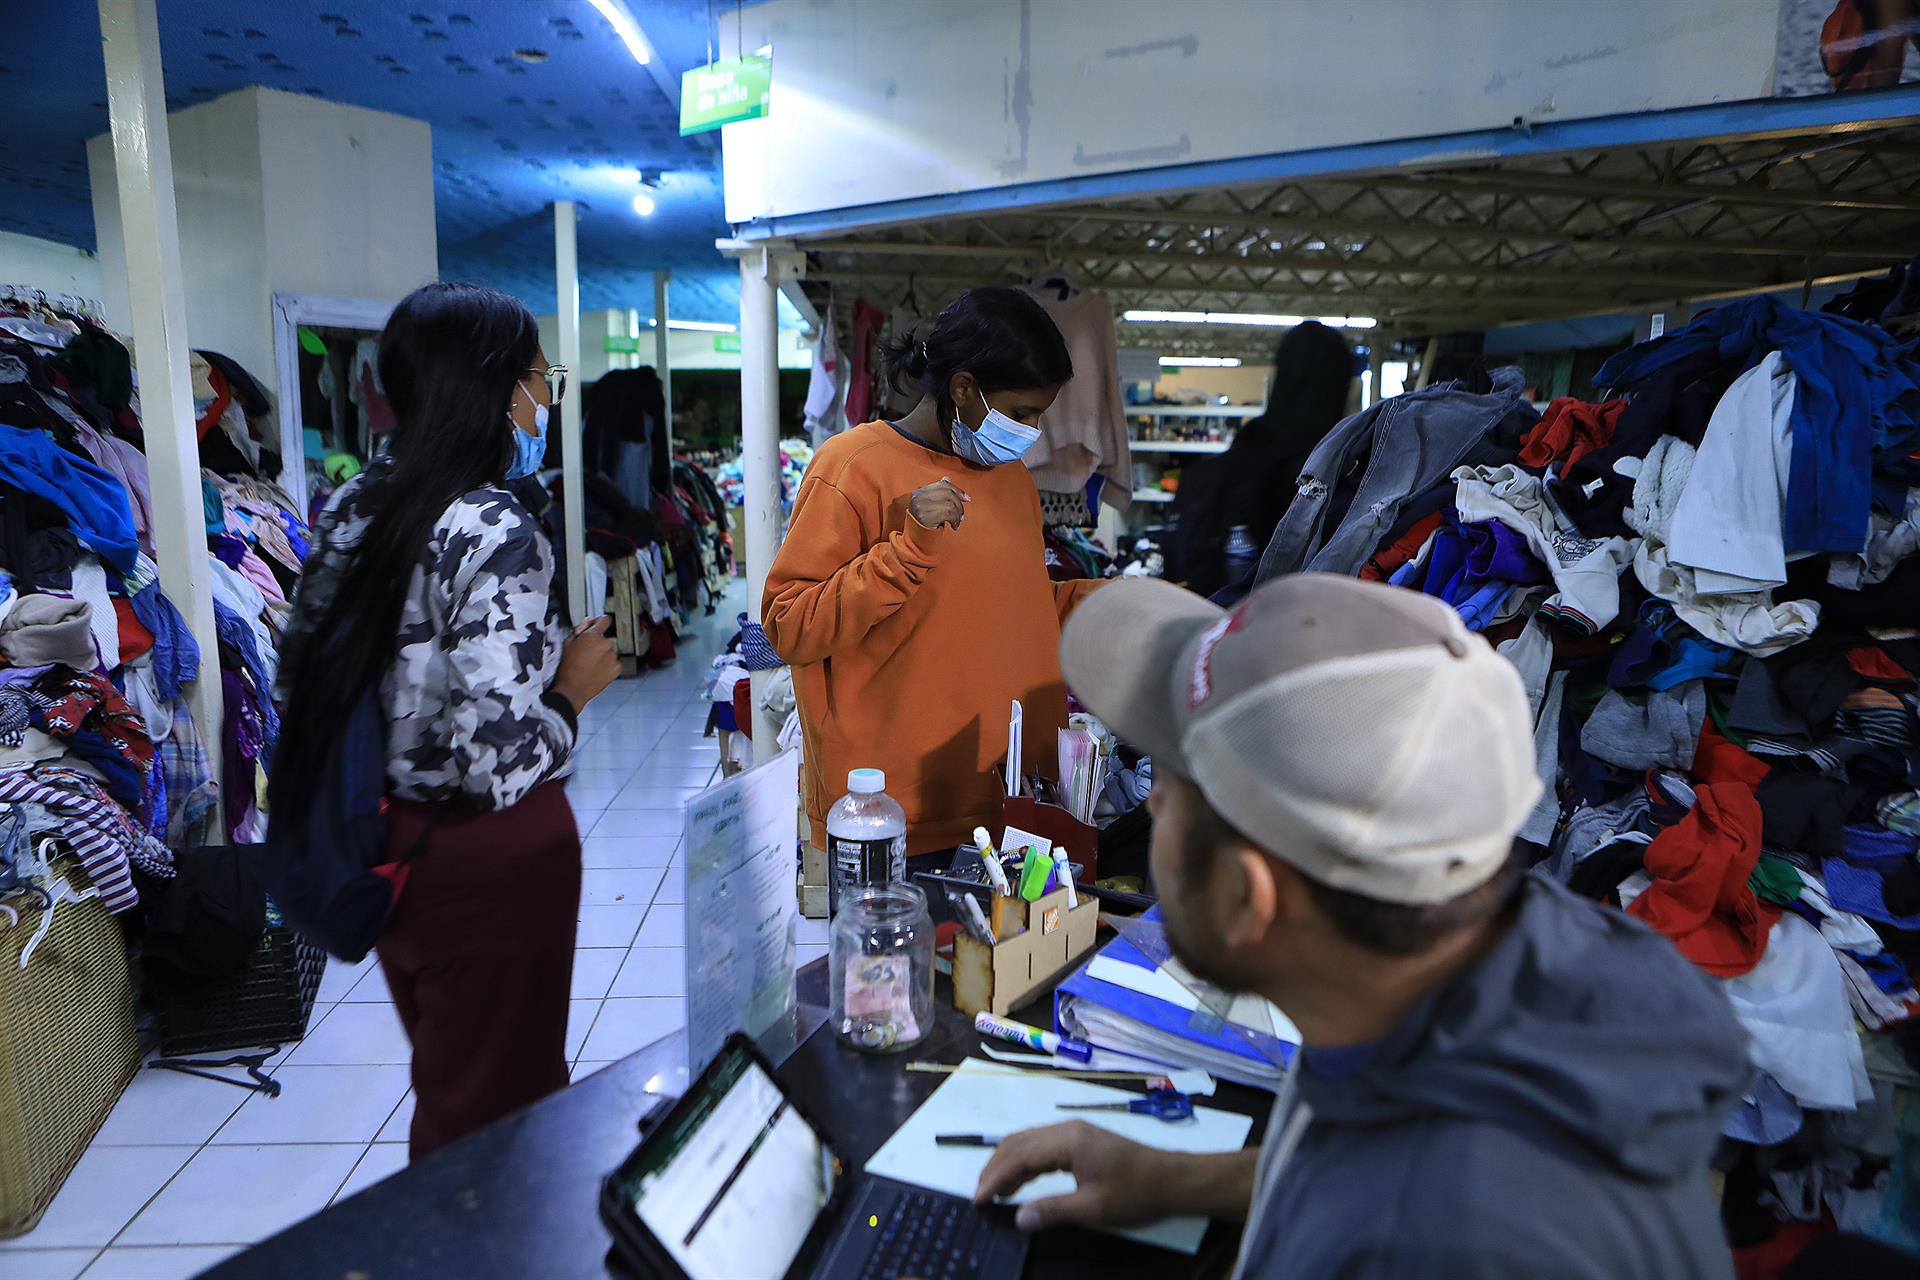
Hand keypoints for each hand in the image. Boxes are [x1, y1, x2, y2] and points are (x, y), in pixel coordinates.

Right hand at [553, 616, 618, 711]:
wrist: (573, 689)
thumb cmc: (567, 668)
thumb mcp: (567, 644)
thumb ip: (579, 629)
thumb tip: (587, 622)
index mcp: (593, 636)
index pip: (604, 620)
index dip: (599, 622)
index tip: (597, 625)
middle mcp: (606, 644)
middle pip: (605, 638)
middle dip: (597, 643)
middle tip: (586, 653)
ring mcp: (613, 657)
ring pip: (609, 651)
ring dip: (602, 655)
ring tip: (589, 665)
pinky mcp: (617, 668)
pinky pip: (614, 663)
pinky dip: (607, 666)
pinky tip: (596, 671)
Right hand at [908, 477, 970, 529]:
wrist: (914, 540)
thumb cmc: (924, 523)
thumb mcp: (931, 506)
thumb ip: (938, 493)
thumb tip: (947, 479)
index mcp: (919, 492)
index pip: (942, 485)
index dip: (957, 490)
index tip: (967, 498)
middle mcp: (918, 497)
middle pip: (948, 493)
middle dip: (959, 505)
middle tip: (962, 515)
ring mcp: (920, 506)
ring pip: (950, 504)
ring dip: (958, 515)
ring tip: (957, 522)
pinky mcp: (924, 517)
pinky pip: (948, 514)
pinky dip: (955, 520)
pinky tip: (954, 526)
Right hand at [973, 1122, 1171, 1231]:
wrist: (1172, 1179)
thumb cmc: (1135, 1192)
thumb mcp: (1093, 1207)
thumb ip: (1053, 1210)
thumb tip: (1019, 1218)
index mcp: (1068, 1140)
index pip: (1020, 1156)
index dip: (995, 1177)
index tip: (978, 1199)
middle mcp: (1067, 1129)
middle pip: (1019, 1143)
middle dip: (995, 1168)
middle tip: (980, 1195)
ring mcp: (1074, 1132)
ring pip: (1029, 1142)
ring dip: (1008, 1164)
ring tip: (994, 1192)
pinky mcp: (1081, 1140)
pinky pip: (1042, 1146)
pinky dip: (1025, 1163)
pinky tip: (1020, 1182)